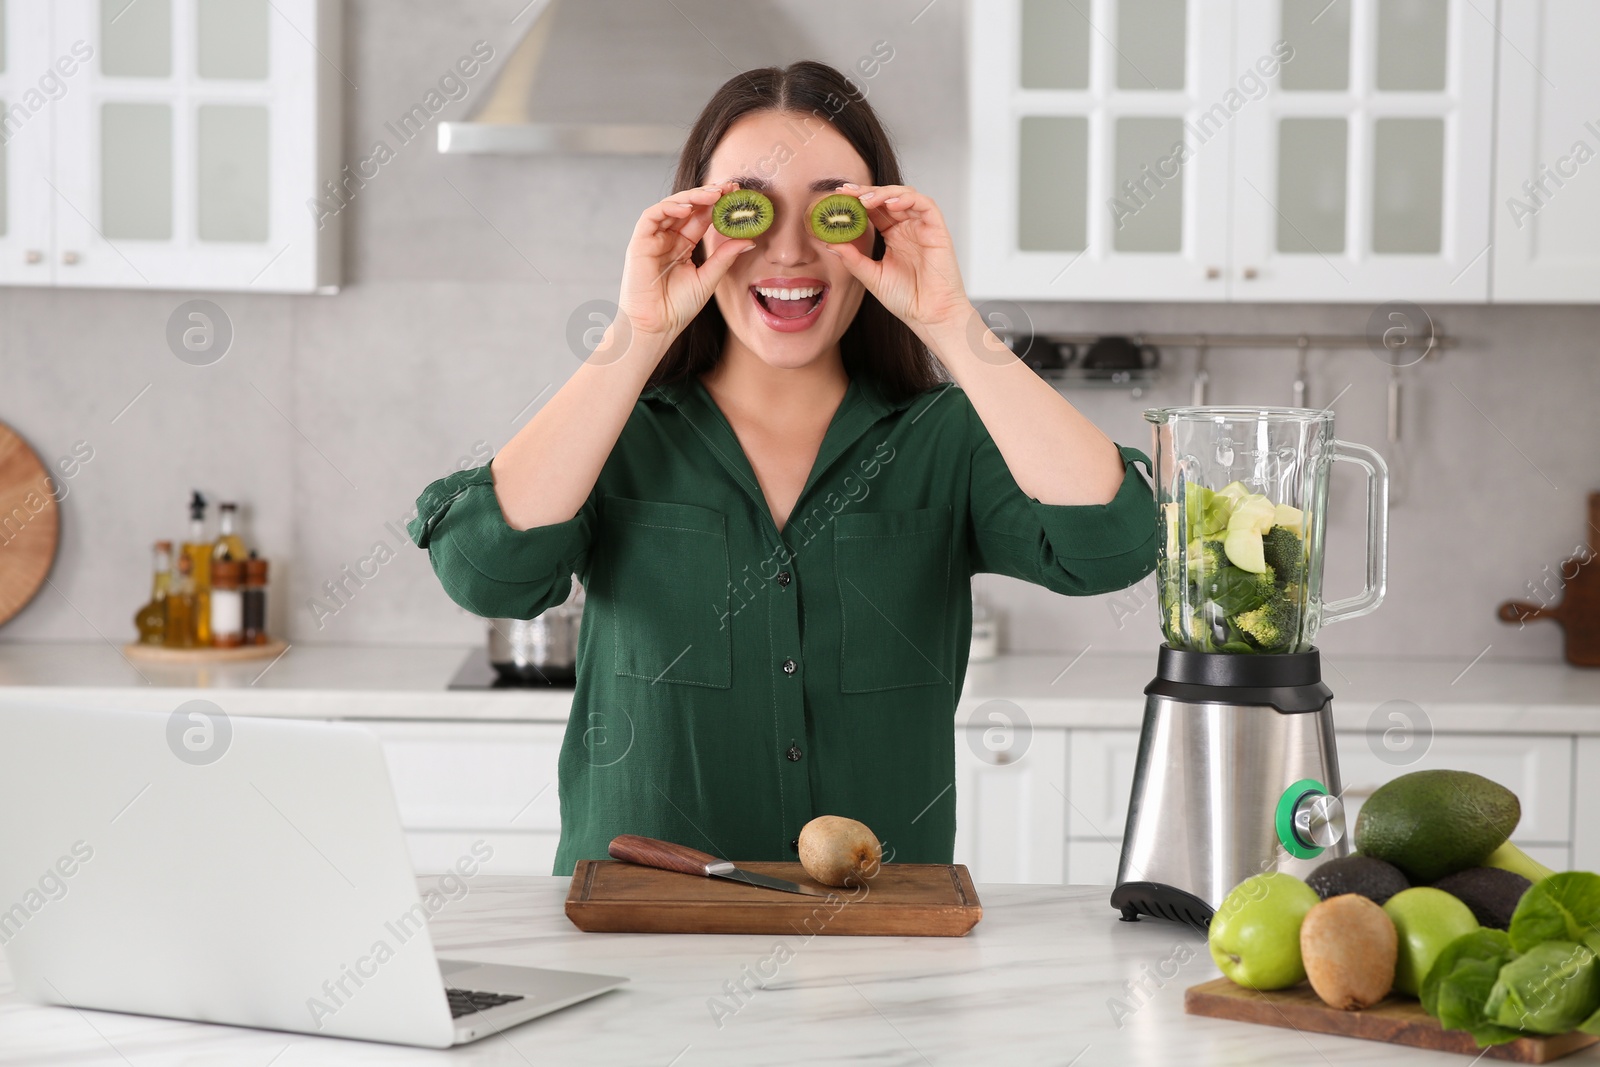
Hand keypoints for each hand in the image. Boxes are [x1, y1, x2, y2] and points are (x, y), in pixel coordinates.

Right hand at [617, 180, 754, 345]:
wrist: (656, 326)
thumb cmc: (678, 308)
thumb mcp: (708, 278)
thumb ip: (725, 257)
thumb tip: (749, 239)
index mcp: (683, 245)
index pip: (702, 217)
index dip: (719, 205)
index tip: (738, 195)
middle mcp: (668, 238)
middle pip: (689, 207)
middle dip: (709, 195)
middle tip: (730, 188)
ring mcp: (653, 238)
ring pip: (672, 207)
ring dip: (693, 197)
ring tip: (714, 194)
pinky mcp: (640, 242)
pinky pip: (652, 216)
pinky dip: (669, 208)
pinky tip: (688, 208)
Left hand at [822, 184, 972, 338]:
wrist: (929, 316)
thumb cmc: (906, 299)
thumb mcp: (872, 276)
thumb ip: (853, 258)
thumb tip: (829, 242)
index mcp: (893, 236)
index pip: (874, 210)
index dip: (857, 201)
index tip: (838, 197)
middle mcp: (908, 228)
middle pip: (887, 198)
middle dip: (866, 192)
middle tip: (846, 192)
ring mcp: (923, 227)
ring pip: (905, 196)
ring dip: (884, 193)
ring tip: (865, 200)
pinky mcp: (937, 230)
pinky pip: (925, 205)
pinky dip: (908, 199)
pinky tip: (890, 204)